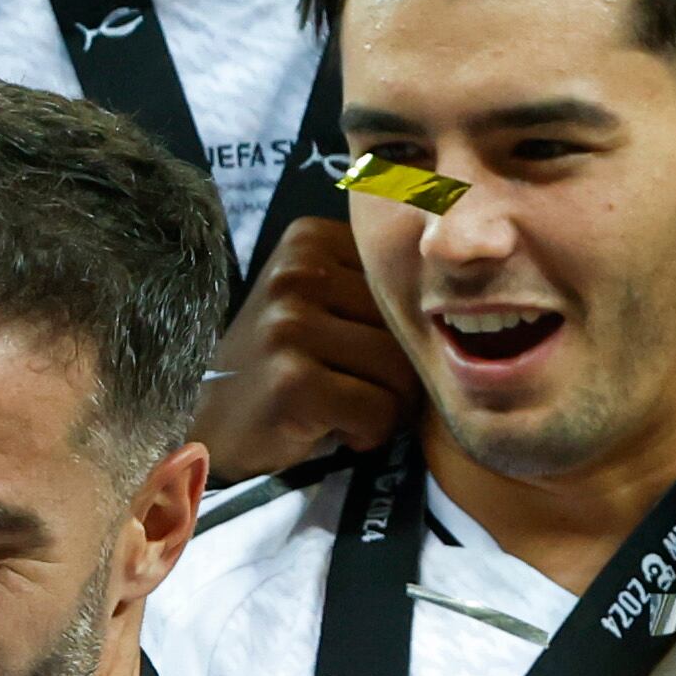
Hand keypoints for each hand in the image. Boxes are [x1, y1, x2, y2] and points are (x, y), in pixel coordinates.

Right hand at [188, 219, 421, 485]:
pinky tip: (328, 430)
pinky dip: (366, 433)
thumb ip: (371, 279)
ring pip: (399, 369)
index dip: (389, 327)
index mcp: (307, 240)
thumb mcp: (318, 302)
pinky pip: (378, 409)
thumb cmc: (280, 370)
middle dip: (389, 370)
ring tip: (336, 408)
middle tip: (341, 386)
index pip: (405, 281)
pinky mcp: (291, 381)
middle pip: (406, 324)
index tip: (343, 345)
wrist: (211, 434)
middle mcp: (294, 274)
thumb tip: (463, 266)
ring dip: (381, 404)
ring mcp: (288, 327)